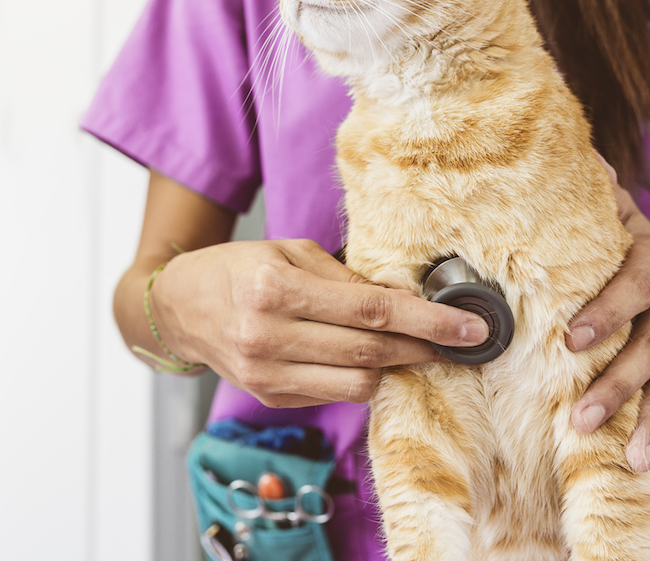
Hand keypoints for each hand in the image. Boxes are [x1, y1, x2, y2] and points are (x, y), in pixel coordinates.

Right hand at [150, 238, 489, 407]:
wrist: (180, 307)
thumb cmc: (237, 269)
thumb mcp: (289, 253)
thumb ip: (346, 278)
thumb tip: (406, 301)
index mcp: (274, 290)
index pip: (370, 311)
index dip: (427, 321)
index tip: (469, 328)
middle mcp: (268, 337)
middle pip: (370, 351)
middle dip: (423, 347)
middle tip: (457, 340)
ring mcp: (267, 374)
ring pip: (358, 383)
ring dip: (392, 366)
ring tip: (409, 346)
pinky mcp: (269, 396)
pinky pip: (334, 394)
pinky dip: (358, 376)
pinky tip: (366, 358)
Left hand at [566, 164, 649, 472]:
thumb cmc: (625, 238)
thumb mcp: (616, 210)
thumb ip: (595, 192)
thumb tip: (574, 154)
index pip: (632, 285)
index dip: (606, 312)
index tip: (571, 339)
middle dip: (617, 382)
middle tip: (581, 414)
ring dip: (642, 419)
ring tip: (623, 454)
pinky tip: (646, 463)